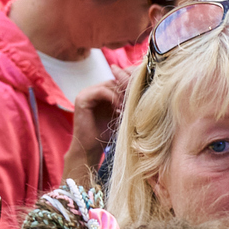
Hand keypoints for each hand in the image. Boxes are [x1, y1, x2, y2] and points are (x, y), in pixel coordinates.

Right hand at [63, 66, 130, 187]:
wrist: (90, 148)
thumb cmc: (106, 134)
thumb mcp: (120, 115)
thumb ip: (126, 102)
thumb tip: (147, 92)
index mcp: (100, 92)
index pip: (117, 80)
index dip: (130, 84)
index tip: (142, 93)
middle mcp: (92, 90)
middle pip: (114, 80)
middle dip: (127, 89)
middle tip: (137, 100)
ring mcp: (85, 93)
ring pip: (109, 84)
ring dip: (121, 94)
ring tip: (128, 107)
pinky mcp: (82, 99)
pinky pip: (101, 91)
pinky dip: (113, 97)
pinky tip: (119, 108)